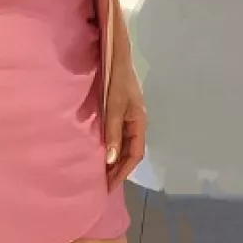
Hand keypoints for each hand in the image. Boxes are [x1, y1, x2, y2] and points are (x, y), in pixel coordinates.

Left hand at [104, 67, 146, 186]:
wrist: (116, 56)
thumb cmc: (116, 80)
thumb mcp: (113, 107)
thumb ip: (113, 133)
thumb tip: (111, 161)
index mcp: (139, 122)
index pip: (135, 155)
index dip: (123, 172)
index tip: (110, 186)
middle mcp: (137, 122)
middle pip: (131, 152)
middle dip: (119, 170)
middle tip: (104, 185)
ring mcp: (129, 117)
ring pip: (125, 145)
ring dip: (116, 160)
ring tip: (103, 174)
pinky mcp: (120, 112)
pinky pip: (119, 136)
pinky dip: (112, 148)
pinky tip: (102, 153)